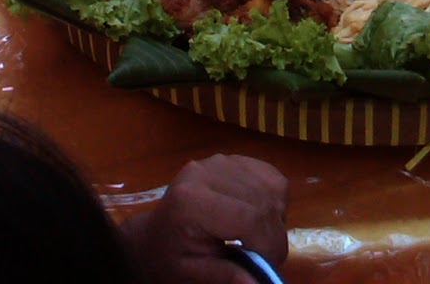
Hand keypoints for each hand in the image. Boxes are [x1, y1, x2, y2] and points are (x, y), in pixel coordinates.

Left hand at [120, 155, 288, 283]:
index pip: (249, 218)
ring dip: (276, 218)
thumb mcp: (191, 275)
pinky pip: (270, 176)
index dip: (268, 245)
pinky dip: (274, 199)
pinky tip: (258, 216)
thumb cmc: (169, 257)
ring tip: (258, 239)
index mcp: (191, 201)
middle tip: (264, 260)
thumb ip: (225, 277)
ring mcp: (220, 160)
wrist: (154, 235)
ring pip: (271, 188)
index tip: (267, 267)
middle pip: (263, 202)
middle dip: (273, 237)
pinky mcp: (233, 158)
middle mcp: (206, 171)